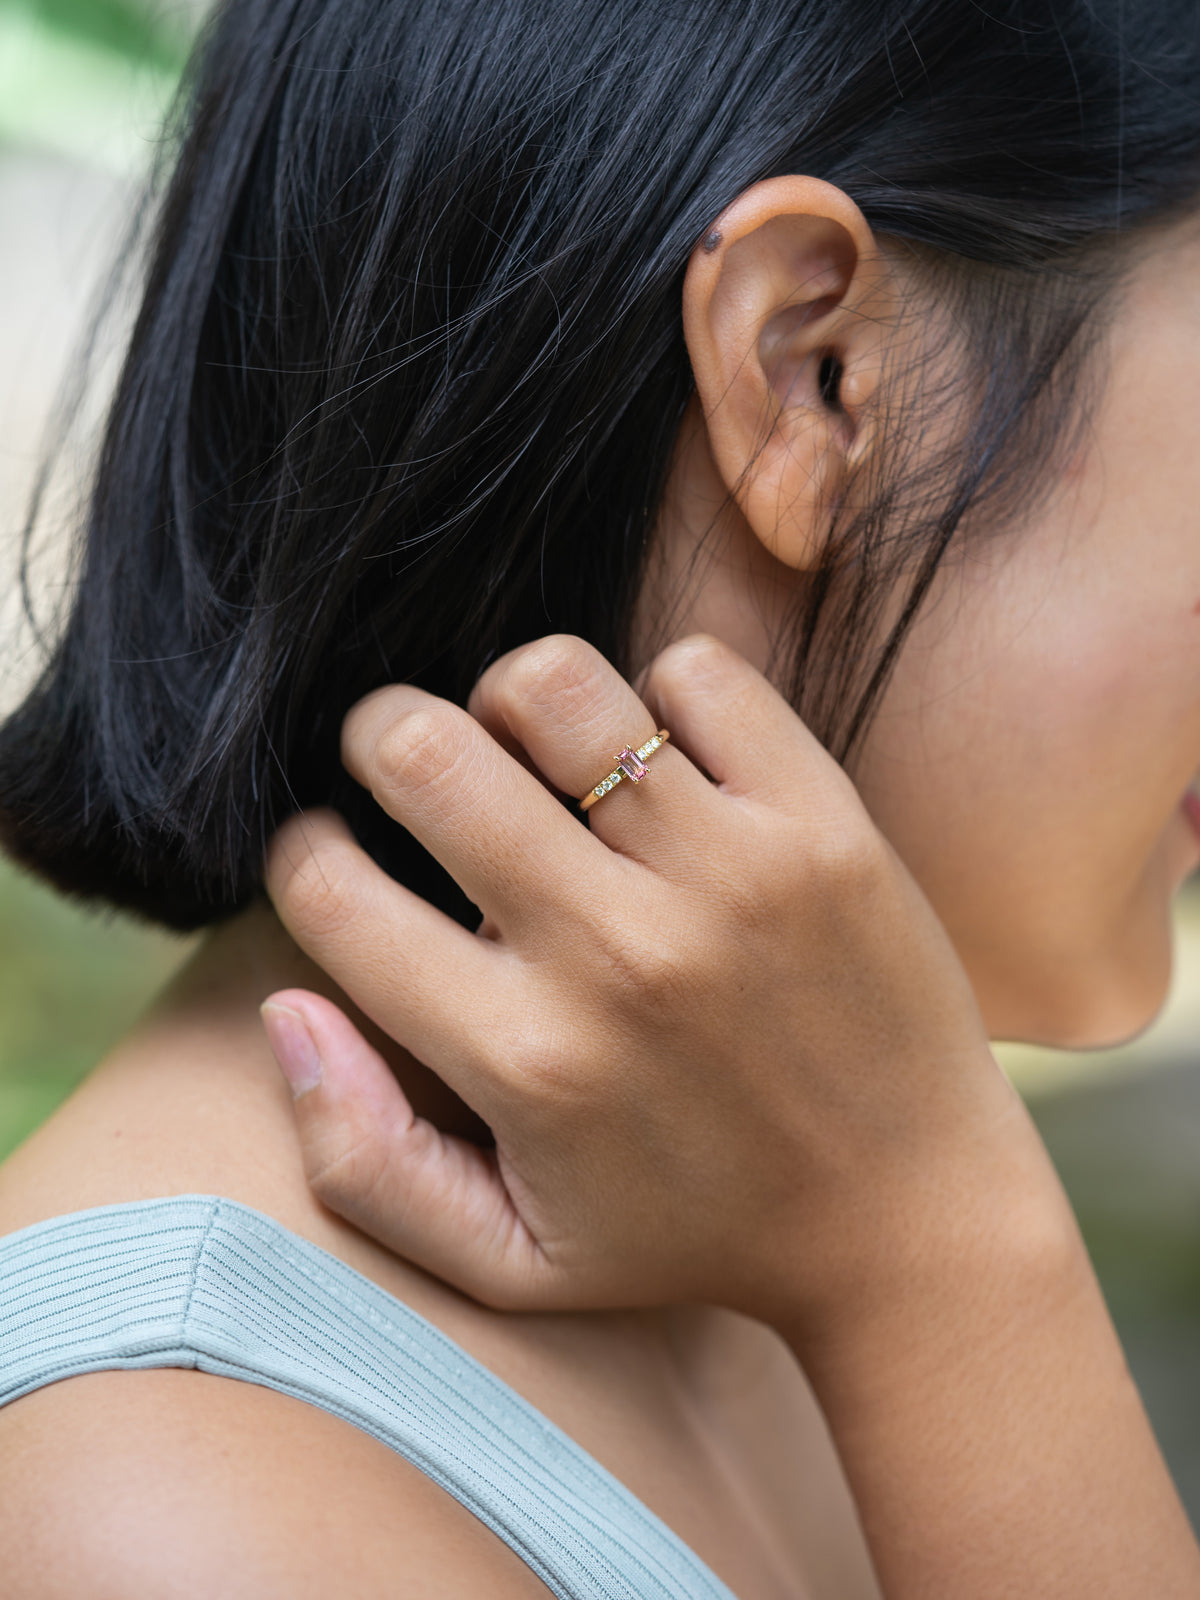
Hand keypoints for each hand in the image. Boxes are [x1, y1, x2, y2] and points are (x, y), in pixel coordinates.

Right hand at [262, 632, 1036, 1330]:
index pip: (328, 892)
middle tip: (412, 767)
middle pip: (425, 753)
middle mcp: (614, 955)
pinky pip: (699, 675)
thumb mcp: (509, 1255)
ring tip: (534, 750)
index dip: (302, 855)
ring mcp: (728, 877)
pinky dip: (662, 695)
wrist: (909, 1223)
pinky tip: (665, 763)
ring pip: (555, 685)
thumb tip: (283, 1009)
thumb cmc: (692, 1235)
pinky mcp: (822, 826)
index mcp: (521, 1061)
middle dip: (380, 736)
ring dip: (513, 699)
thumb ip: (363, 1157)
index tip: (335, 858)